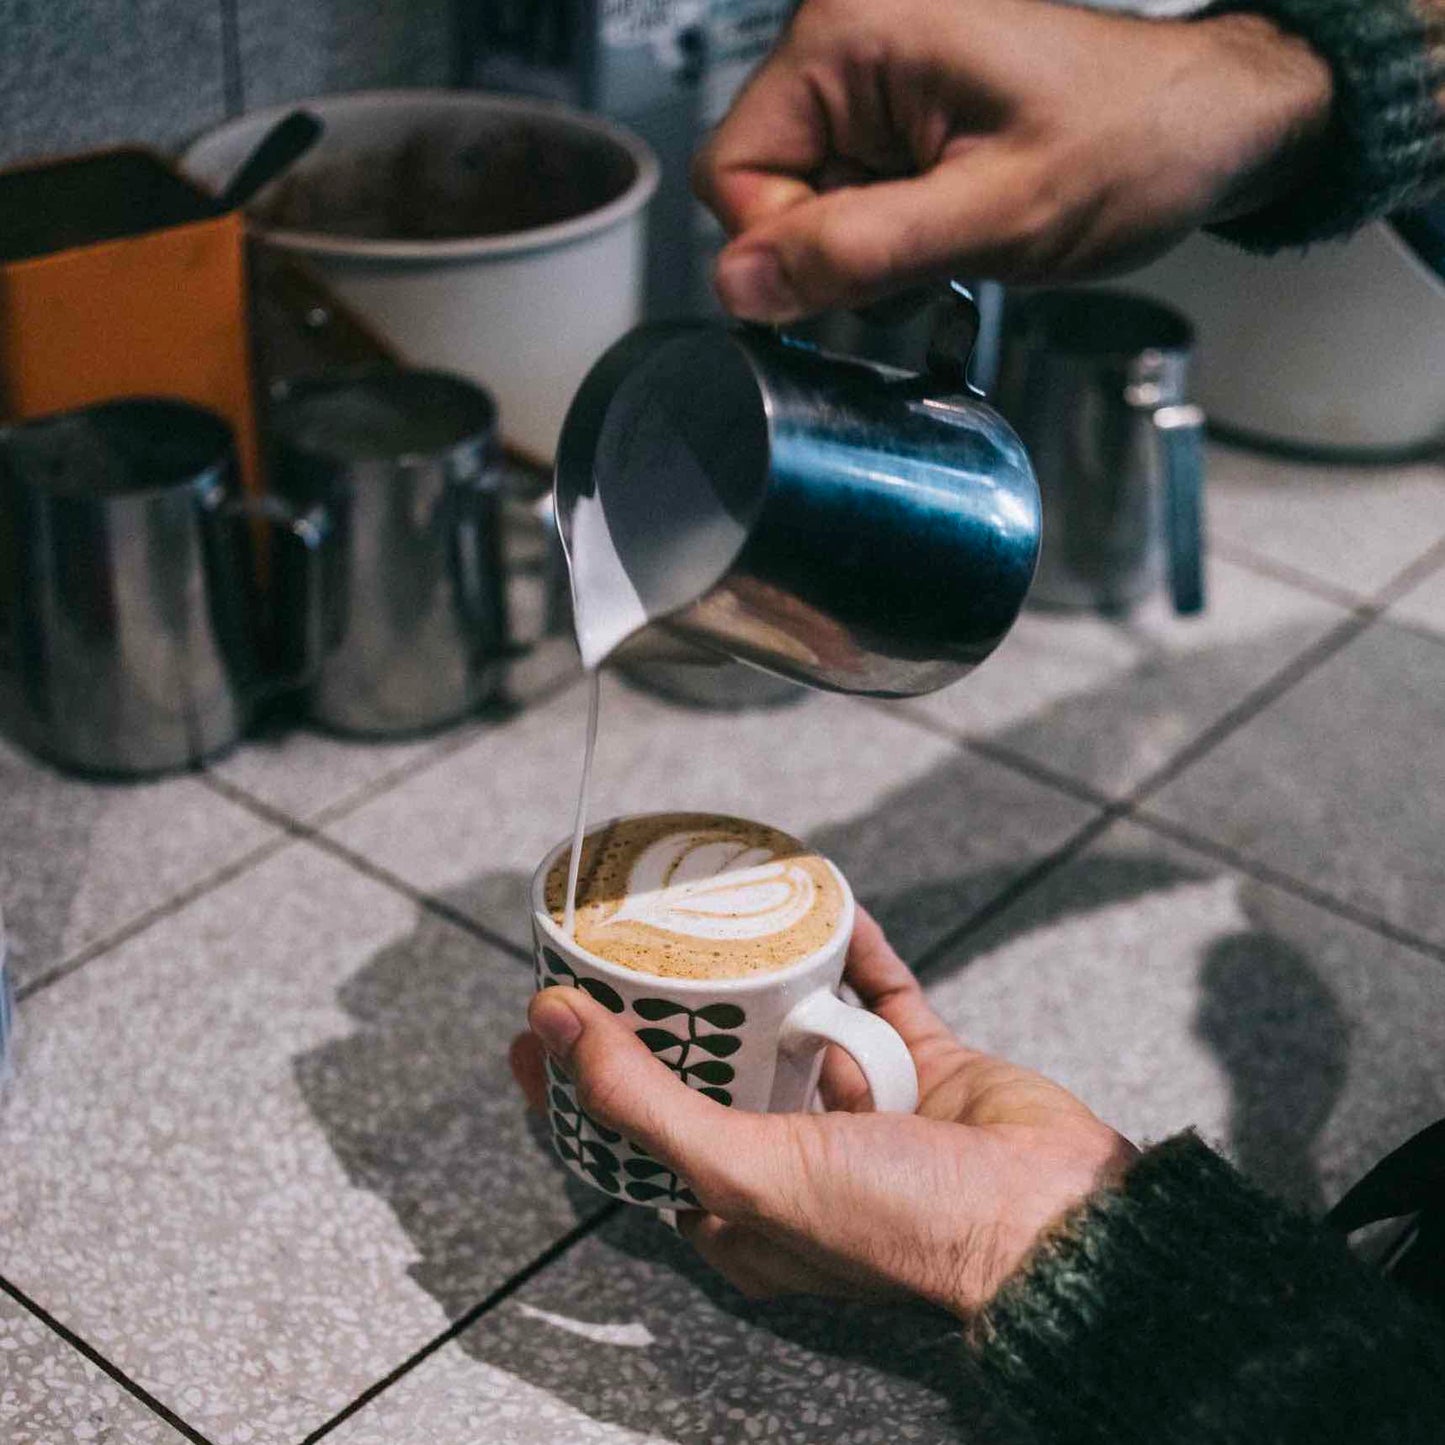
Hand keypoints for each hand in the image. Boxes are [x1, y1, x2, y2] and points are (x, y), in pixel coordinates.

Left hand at [511, 909, 1136, 1315]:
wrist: (1054, 1218)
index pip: (635, 1135)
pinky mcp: (920, 1063)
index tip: (544, 1017)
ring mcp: (860, 1105)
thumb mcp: (748, 1171)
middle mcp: (794, 1157)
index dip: (584, 1080)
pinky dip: (852, 950)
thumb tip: (554, 1023)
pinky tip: (826, 906)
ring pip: (793, 1022)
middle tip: (627, 946)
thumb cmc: (901, 1225)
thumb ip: (647, 1103)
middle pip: (710, 1069)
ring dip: (764, 974)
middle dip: (671, 1014)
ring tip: (719, 916)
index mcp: (742, 1208)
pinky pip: (876, 990)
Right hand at [693, 0, 1332, 320]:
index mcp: (853, 32)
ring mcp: (870, 65)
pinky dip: (887, 230)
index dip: (786, 247)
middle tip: (926, 249)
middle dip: (834, 248)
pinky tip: (947, 222)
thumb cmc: (1132, 145)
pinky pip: (845, 190)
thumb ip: (858, 252)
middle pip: (762, 187)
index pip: (730, 172)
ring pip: (802, 200)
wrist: (1204, 127)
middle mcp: (849, 32)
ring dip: (865, 246)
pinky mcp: (893, 99)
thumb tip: (741, 284)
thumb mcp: (993, 217)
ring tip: (950, 229)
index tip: (865, 271)